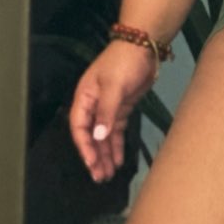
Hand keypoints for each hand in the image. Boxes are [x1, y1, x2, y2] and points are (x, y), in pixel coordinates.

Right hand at [69, 41, 160, 183]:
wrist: (143, 47)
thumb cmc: (124, 62)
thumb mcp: (114, 86)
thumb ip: (107, 112)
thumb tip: (99, 137)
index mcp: (84, 98)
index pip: (80, 127)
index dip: (84, 147)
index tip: (91, 163)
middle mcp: (93, 105)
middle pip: (91, 136)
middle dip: (95, 156)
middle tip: (100, 176)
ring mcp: (108, 108)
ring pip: (104, 137)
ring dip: (105, 155)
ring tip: (108, 174)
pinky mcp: (122, 108)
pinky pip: (116, 132)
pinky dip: (117, 145)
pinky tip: (118, 159)